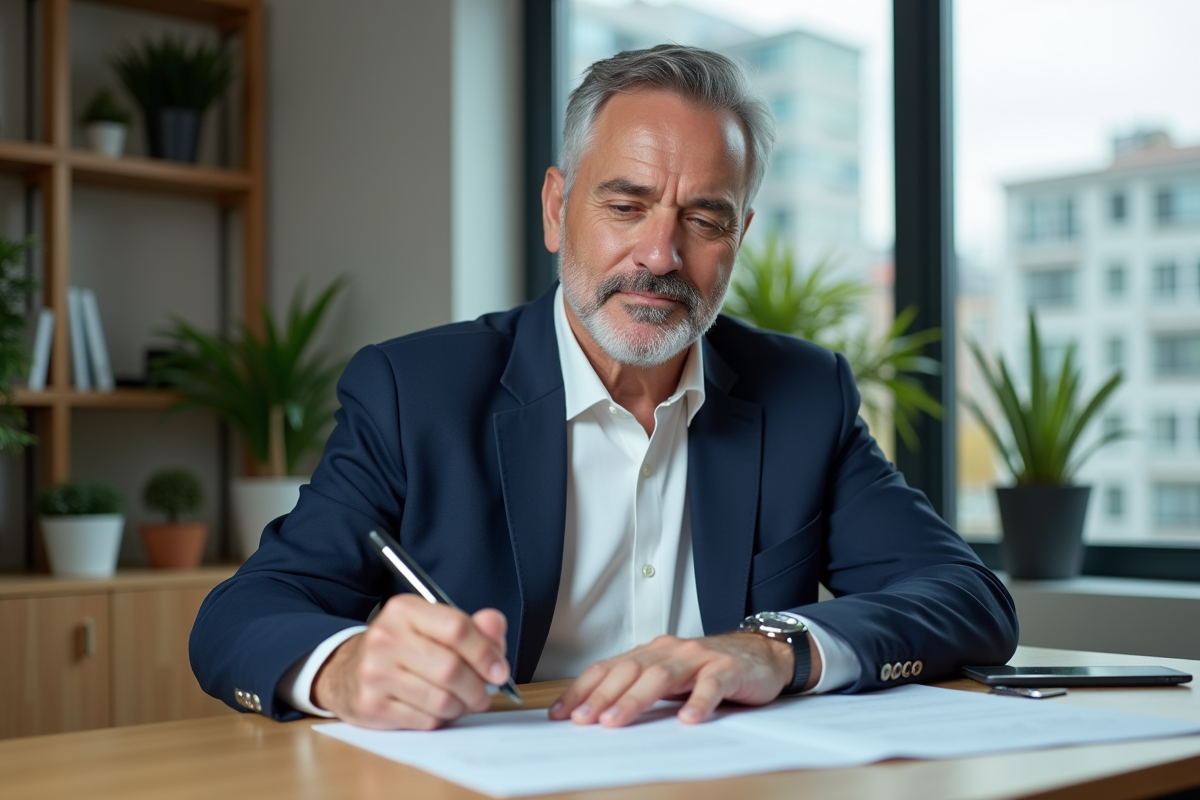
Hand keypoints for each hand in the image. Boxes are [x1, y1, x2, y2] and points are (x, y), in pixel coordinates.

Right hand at [312, 593, 508, 729]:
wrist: (347, 671)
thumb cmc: (402, 648)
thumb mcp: (433, 626)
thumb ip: (473, 626)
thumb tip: (496, 627)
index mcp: (404, 610)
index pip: (456, 628)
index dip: (485, 652)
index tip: (499, 670)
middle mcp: (385, 638)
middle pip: (451, 669)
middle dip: (478, 687)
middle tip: (484, 693)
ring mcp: (375, 673)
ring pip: (441, 699)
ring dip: (461, 706)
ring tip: (461, 701)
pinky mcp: (372, 706)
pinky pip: (426, 720)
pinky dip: (441, 718)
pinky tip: (436, 709)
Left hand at [549, 631, 820, 726]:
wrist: (760, 654)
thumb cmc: (707, 670)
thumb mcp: (668, 677)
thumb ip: (639, 689)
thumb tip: (597, 714)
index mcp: (650, 653)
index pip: (608, 668)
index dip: (582, 689)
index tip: (560, 714)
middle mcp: (669, 651)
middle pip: (628, 671)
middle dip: (601, 696)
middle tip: (581, 720)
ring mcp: (698, 658)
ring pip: (661, 676)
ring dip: (635, 699)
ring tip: (616, 721)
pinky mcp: (727, 669)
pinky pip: (711, 684)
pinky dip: (699, 702)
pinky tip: (689, 719)